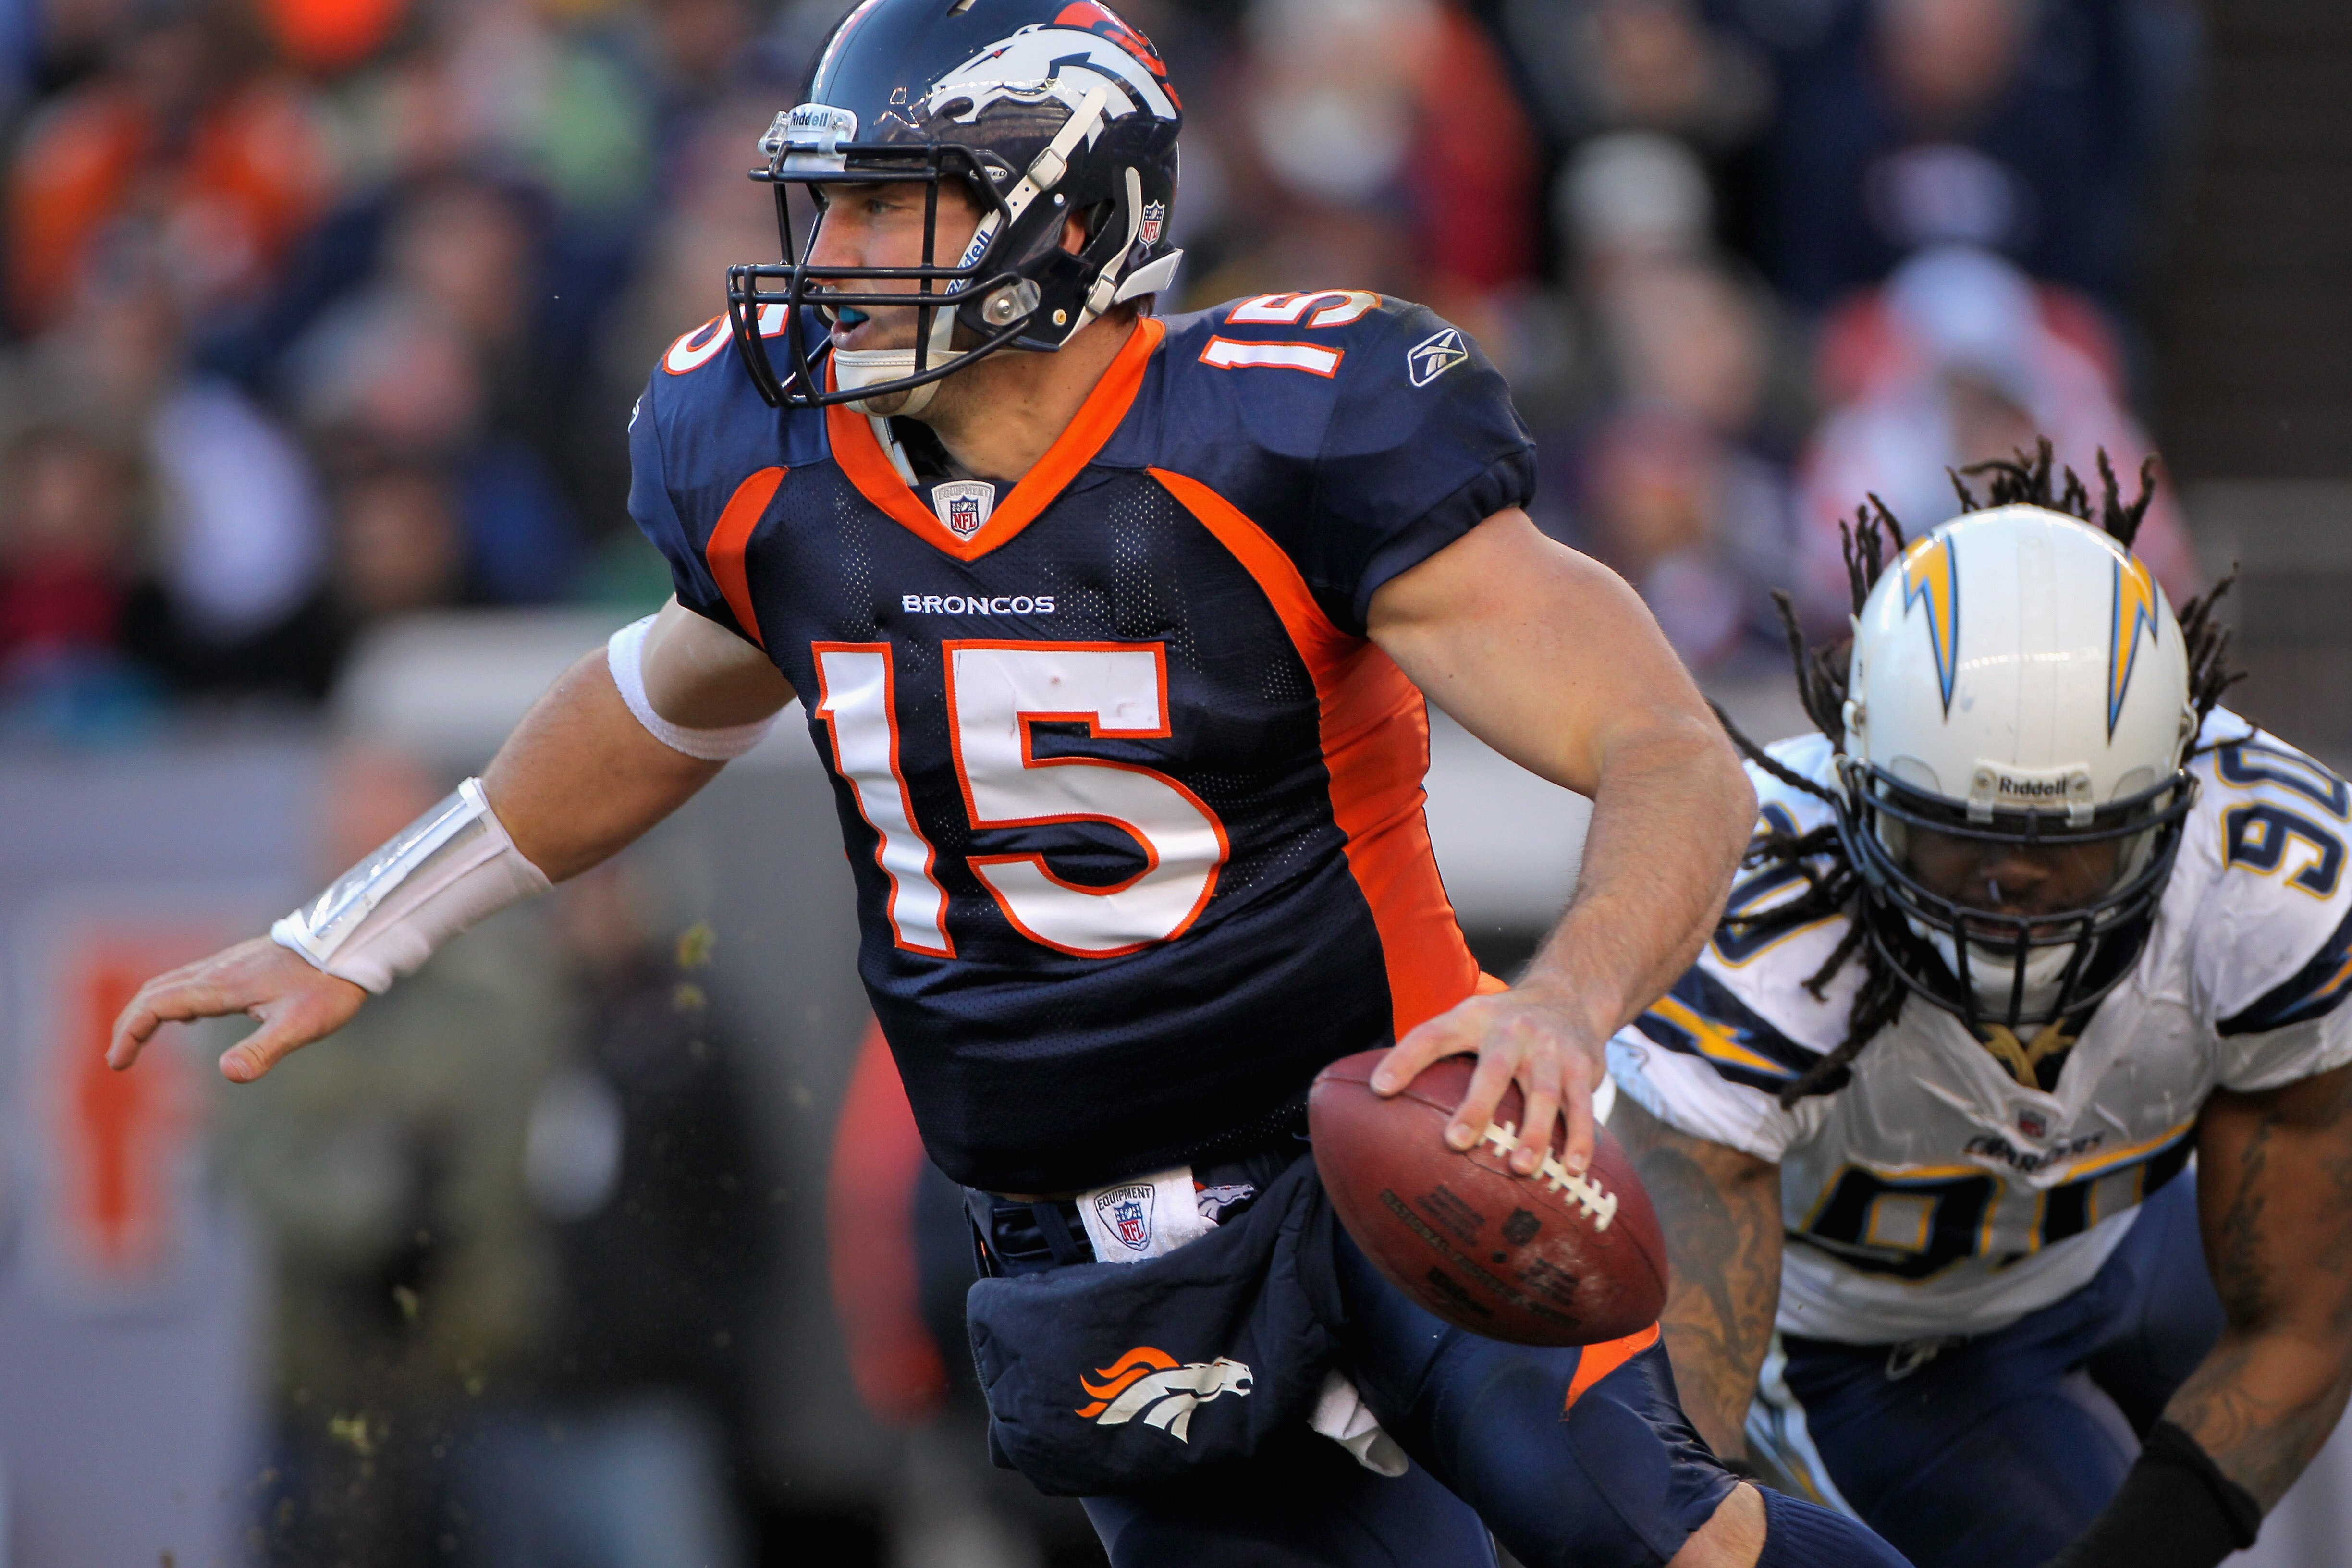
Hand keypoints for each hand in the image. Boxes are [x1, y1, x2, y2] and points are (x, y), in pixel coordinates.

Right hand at [108, 936, 366, 1082]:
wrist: (351, 944)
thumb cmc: (328, 986)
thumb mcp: (300, 1025)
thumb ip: (263, 1050)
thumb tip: (228, 1073)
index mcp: (220, 986)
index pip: (155, 1006)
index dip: (130, 1033)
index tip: (118, 1062)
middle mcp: (216, 970)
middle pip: (154, 992)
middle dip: (130, 1023)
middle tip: (120, 1057)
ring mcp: (229, 963)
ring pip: (172, 982)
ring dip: (149, 1009)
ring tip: (140, 1039)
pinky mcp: (243, 963)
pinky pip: (194, 978)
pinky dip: (174, 998)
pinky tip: (189, 1016)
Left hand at [1368, 982, 1607, 1175]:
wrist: (1571, 996)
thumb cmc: (1503, 1024)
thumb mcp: (1468, 1021)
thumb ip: (1434, 1054)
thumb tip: (1377, 1097)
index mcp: (1473, 1018)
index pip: (1432, 1035)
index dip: (1405, 1059)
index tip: (1379, 1089)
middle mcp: (1512, 1030)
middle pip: (1494, 1069)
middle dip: (1477, 1106)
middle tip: (1456, 1143)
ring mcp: (1550, 1049)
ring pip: (1543, 1092)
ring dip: (1534, 1132)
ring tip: (1521, 1168)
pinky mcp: (1583, 1066)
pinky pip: (1582, 1105)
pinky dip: (1579, 1137)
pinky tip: (1573, 1168)